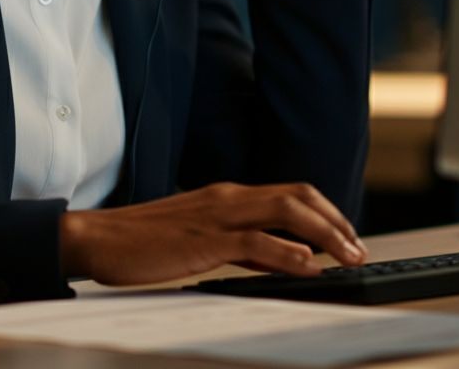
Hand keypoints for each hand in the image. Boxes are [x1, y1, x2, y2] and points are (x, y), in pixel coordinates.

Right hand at [60, 181, 366, 284]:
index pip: (289, 192)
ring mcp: (217, 215)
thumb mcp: (201, 238)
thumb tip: (284, 257)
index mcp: (226, 195)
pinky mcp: (204, 239)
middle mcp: (227, 197)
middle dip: (335, 220)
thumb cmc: (144, 241)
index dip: (325, 212)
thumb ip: (242, 244)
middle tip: (359, 247)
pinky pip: (256, 242)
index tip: (347, 236)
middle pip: (297, 195)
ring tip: (348, 257)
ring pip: (285, 212)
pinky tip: (308, 266)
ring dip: (325, 234)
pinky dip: (289, 253)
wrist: (99, 238)